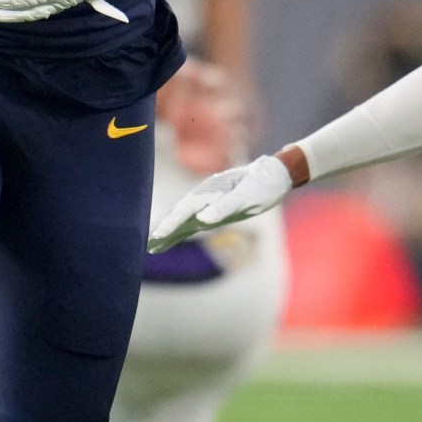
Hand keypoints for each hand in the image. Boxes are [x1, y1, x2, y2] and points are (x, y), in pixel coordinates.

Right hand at [148, 154, 292, 250]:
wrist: (274, 175)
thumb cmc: (261, 185)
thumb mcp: (246, 197)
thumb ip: (224, 207)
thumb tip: (201, 219)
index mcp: (209, 192)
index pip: (184, 210)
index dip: (170, 224)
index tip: (156, 236)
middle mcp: (204, 195)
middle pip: (177, 213)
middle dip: (162, 229)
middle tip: (146, 245)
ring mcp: (208, 201)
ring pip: (182, 217)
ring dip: (168, 230)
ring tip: (153, 245)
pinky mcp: (213, 207)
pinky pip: (192, 219)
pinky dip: (180, 229)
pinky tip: (174, 237)